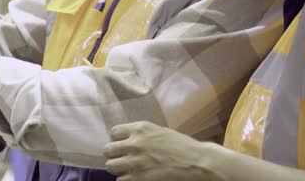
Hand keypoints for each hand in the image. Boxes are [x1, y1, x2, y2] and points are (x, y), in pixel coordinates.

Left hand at [104, 122, 223, 180]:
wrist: (196, 161)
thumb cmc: (182, 146)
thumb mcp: (160, 132)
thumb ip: (143, 135)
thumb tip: (129, 140)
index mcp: (141, 128)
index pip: (114, 132)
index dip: (118, 140)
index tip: (123, 145)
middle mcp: (135, 143)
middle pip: (108, 149)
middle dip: (114, 155)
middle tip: (123, 159)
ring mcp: (135, 161)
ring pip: (110, 166)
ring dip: (118, 168)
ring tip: (127, 170)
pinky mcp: (139, 177)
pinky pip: (120, 180)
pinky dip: (126, 180)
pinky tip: (135, 178)